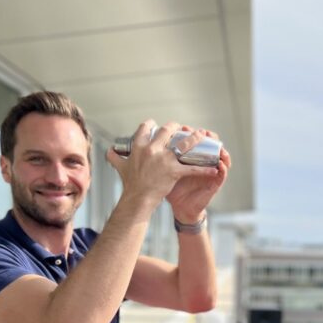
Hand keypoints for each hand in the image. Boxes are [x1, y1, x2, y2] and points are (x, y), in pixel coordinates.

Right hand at [105, 121, 225, 206]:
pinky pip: (192, 168)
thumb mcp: (121, 167)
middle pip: (167, 130)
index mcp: (139, 146)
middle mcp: (152, 149)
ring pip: (184, 144)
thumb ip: (115, 158)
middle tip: (180, 127)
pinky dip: (204, 168)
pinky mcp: (173, 171)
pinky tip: (213, 168)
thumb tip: (109, 151)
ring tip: (202, 135)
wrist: (137, 199)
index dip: (152, 124)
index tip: (156, 124)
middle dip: (175, 127)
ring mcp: (164, 159)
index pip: (146, 127)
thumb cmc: (130, 184)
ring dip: (195, 138)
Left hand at [166, 129, 230, 221]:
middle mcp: (203, 163)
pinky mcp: (214, 183)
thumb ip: (157, 161)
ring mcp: (210, 172)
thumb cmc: (173, 190)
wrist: (181, 208)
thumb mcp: (165, 173)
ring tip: (216, 145)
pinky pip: (222, 174)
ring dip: (220, 149)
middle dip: (207, 136)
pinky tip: (220, 163)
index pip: (194, 140)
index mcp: (191, 158)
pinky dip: (223, 168)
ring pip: (221, 156)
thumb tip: (142, 147)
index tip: (183, 128)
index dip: (191, 132)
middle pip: (209, 144)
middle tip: (201, 132)